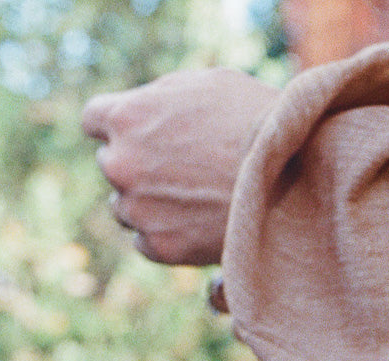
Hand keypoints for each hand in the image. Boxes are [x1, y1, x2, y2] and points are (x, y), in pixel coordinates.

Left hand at [82, 69, 279, 266]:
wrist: (294, 178)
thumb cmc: (258, 122)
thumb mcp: (205, 86)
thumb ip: (162, 100)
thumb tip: (147, 115)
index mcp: (125, 115)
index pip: (94, 120)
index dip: (122, 127)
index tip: (145, 136)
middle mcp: (120, 163)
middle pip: (113, 166)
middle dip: (142, 166)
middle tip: (186, 171)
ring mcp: (138, 209)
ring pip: (126, 207)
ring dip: (151, 204)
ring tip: (198, 201)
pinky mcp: (160, 247)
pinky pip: (145, 242)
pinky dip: (166, 236)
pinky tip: (198, 225)